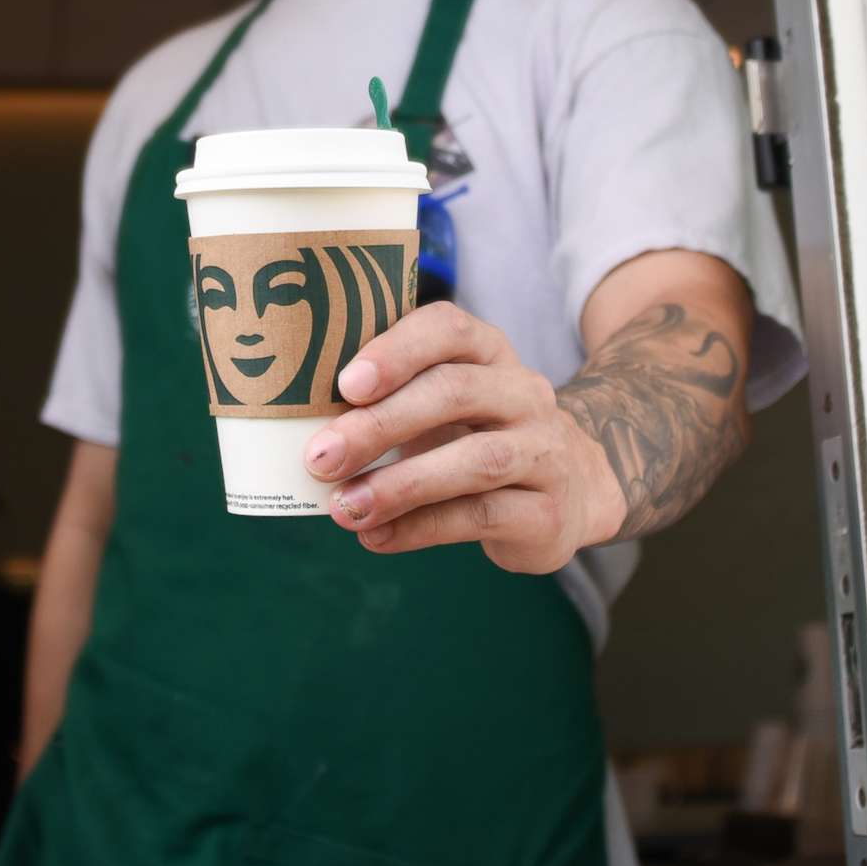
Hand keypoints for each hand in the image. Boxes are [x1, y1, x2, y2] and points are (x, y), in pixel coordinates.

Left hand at [303, 301, 624, 573]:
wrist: (572, 489)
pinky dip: (421, 528)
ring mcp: (544, 450)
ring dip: (400, 485)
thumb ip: (388, 402)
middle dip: (382, 424)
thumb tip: (294, 426)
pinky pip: (482, 515)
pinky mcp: (548, 510)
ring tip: (343, 508)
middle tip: (322, 456)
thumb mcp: (444, 404)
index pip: (448, 329)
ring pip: (475, 459)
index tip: (345, 382)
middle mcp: (524, 393)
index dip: (397, 350)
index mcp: (489, 353)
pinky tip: (377, 536)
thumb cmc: (477, 435)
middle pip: (455, 392)